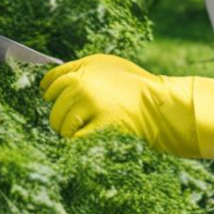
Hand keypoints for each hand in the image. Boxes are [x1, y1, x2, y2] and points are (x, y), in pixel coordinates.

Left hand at [41, 54, 213, 159]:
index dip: (48, 93)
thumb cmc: (141, 88)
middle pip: (52, 107)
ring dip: (68, 134)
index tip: (49, 101)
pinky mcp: (101, 124)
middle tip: (71, 126)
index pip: (50, 80)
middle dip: (58, 119)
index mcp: (86, 67)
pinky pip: (75, 140)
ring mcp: (91, 103)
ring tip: (82, 136)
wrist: (166, 106)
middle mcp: (84, 82)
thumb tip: (54, 84)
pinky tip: (87, 145)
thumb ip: (86, 71)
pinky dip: (77, 146)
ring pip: (60, 125)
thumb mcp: (112, 68)